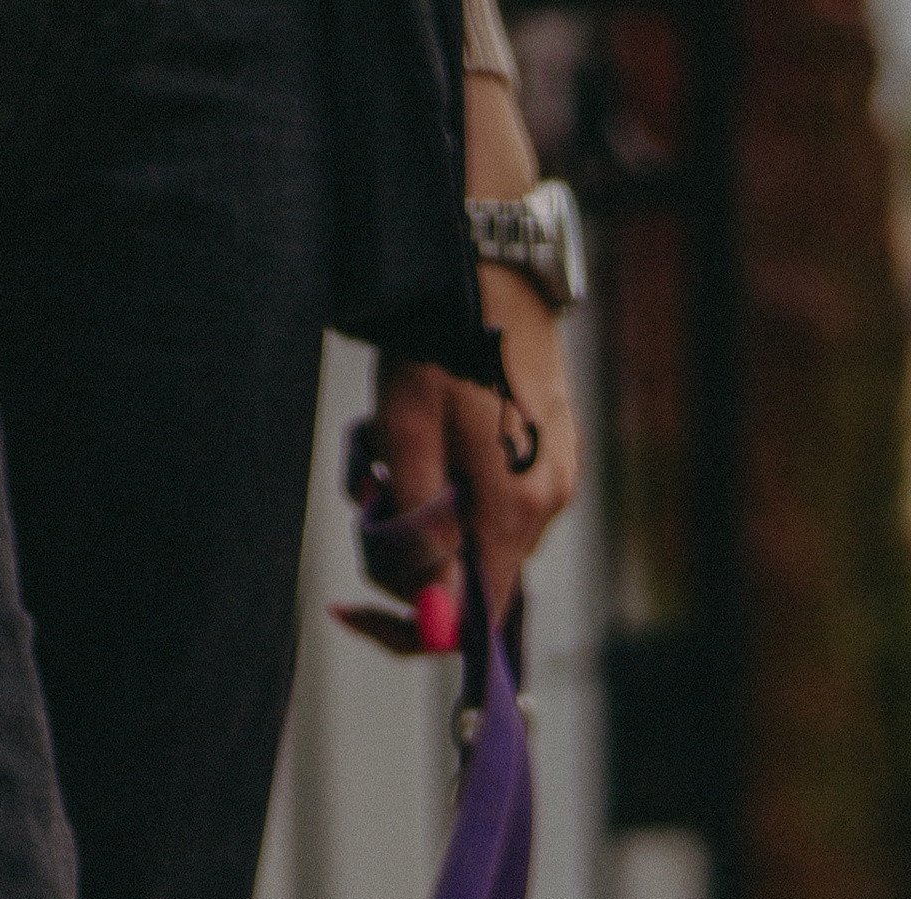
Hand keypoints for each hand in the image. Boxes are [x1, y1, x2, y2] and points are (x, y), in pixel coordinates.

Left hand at [369, 79, 580, 628]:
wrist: (491, 258)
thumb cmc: (441, 340)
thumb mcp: (405, 435)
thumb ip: (418, 535)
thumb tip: (433, 625)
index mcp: (515, 511)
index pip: (472, 620)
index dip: (410, 627)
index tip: (352, 610)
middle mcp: (549, 505)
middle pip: (468, 576)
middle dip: (405, 548)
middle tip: (363, 482)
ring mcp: (558, 478)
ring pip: (476, 533)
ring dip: (424, 507)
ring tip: (388, 441)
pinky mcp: (555, 451)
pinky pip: (494, 498)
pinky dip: (452, 481)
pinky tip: (432, 429)